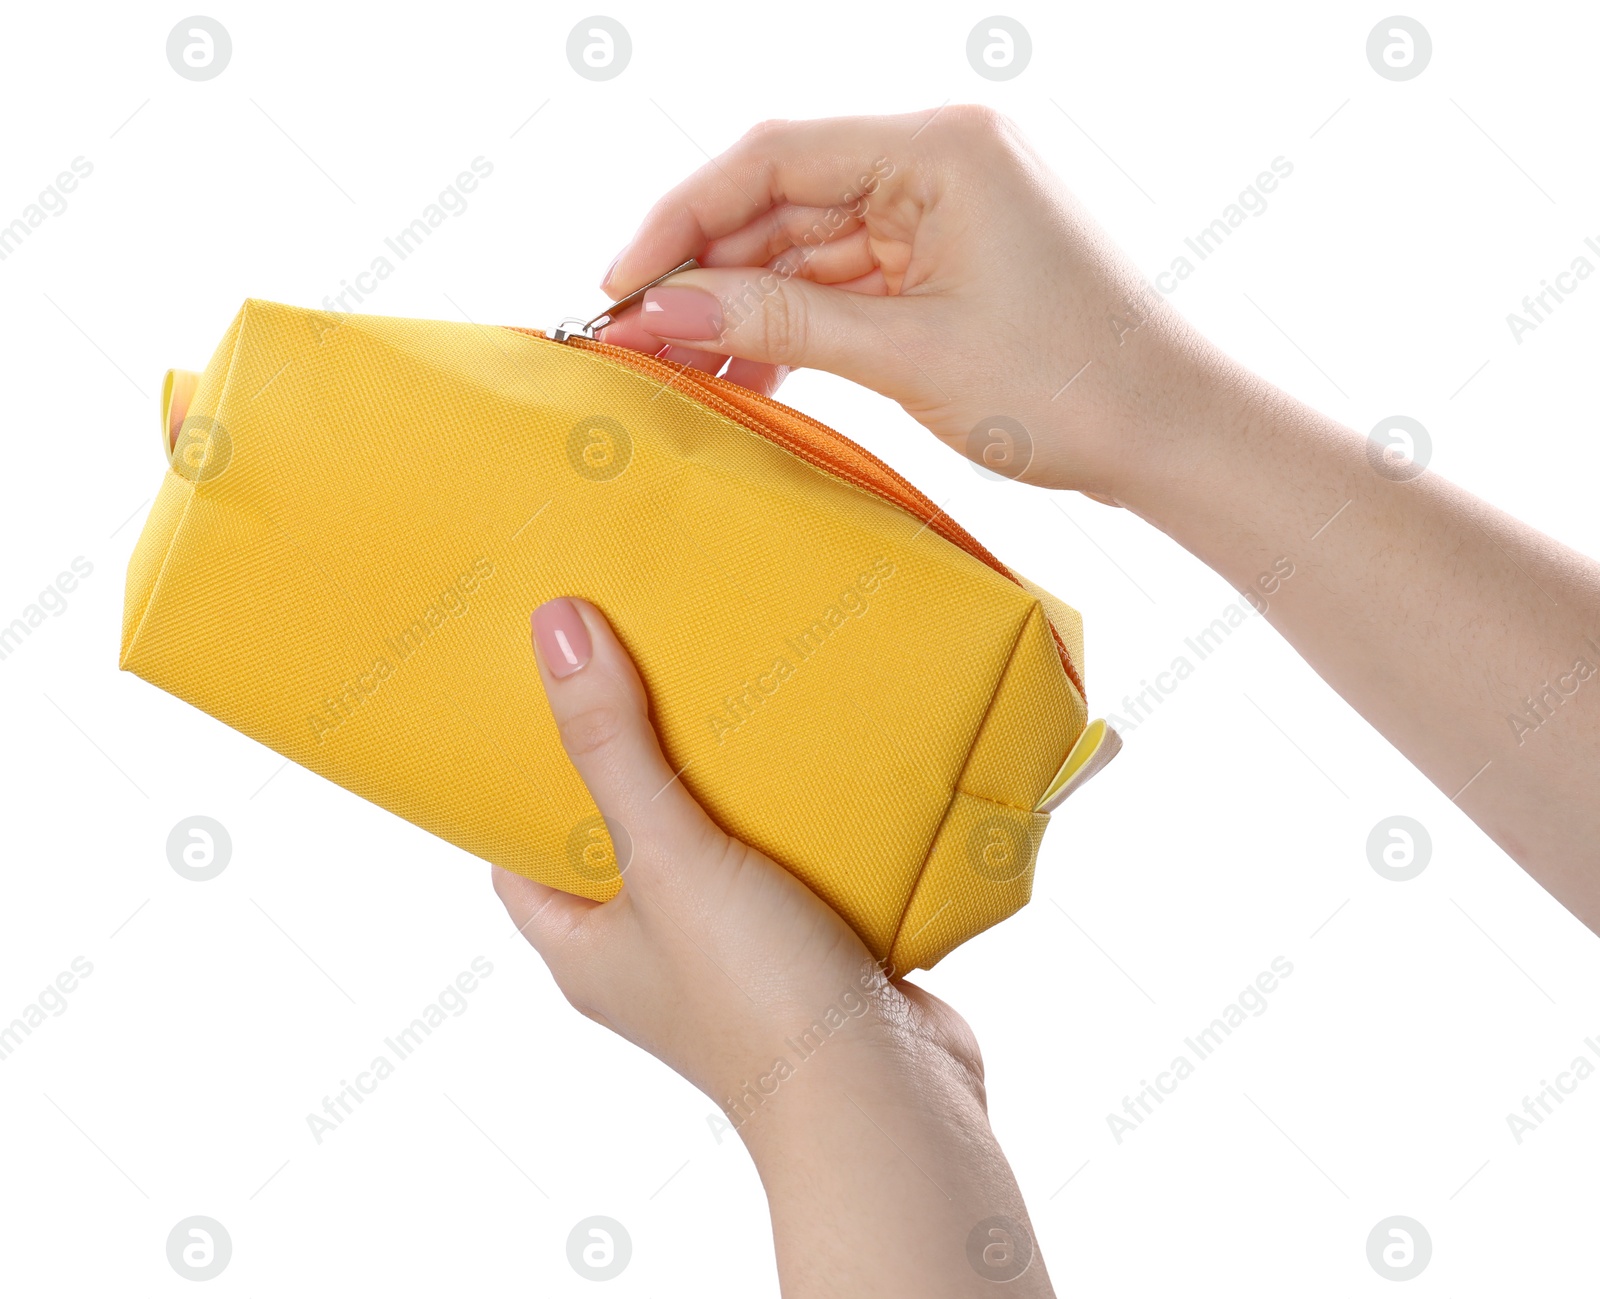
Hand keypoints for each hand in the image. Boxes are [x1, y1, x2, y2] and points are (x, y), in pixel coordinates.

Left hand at [495, 597, 1054, 1296]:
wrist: (883, 1098)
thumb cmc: (754, 994)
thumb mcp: (666, 856)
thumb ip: (612, 746)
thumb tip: (553, 628)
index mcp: (587, 951)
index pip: (522, 859)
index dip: (521, 786)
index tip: (540, 704)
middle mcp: (651, 958)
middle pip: (622, 842)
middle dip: (633, 763)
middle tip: (640, 672)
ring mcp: (732, 958)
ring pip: (711, 850)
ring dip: (722, 784)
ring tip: (727, 689)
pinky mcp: (808, 950)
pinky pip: (788, 865)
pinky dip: (795, 817)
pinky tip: (813, 755)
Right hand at [597, 107, 1219, 500]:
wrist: (1170, 435)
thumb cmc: (1070, 386)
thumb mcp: (908, 354)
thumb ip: (778, 324)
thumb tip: (660, 310)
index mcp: (940, 145)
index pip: (772, 156)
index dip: (681, 218)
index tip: (620, 283)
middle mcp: (937, 158)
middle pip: (781, 200)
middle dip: (705, 273)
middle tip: (636, 341)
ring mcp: (941, 210)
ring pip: (805, 247)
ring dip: (744, 310)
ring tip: (682, 373)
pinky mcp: (945, 260)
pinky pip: (843, 283)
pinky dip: (795, 328)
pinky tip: (746, 377)